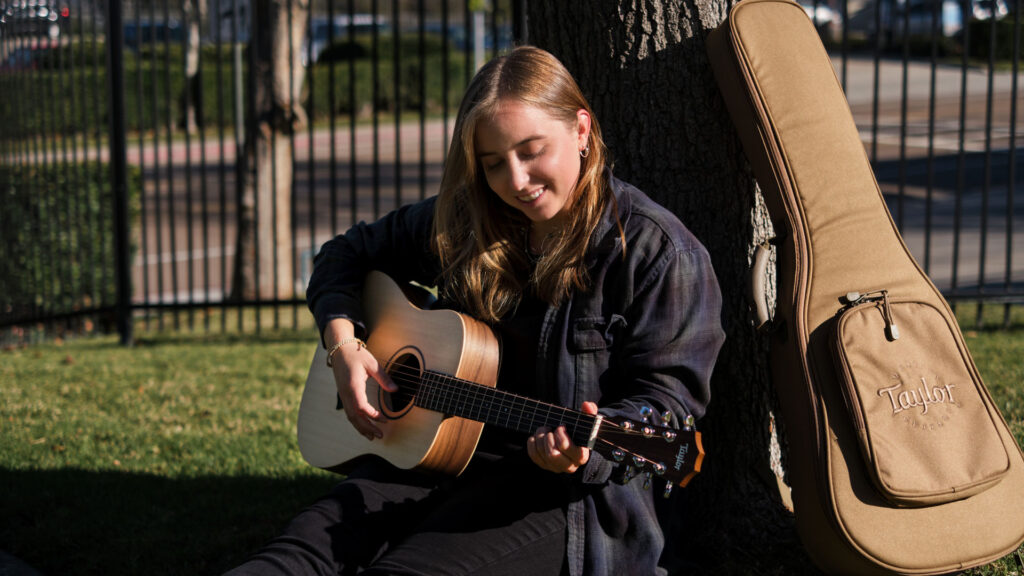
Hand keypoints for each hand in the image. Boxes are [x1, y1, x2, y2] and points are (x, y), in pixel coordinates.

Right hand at [324, 319, 396, 440]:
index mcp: (353, 386)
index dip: (372, 416)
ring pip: (350, 417)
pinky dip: (356, 422)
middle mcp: (346, 393)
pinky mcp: (343, 396)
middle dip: (367, 428)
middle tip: (380, 436)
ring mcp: (343, 395)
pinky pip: (349, 412)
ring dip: (361, 428)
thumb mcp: (372, 364)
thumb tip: (396, 389)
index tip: (384, 419)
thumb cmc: (356, 356)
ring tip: (372, 437)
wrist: (339, 351)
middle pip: (354, 416)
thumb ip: (384, 377)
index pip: (361, 406)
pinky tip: (364, 427)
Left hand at [527, 401, 598, 473]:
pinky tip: (537, 437)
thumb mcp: (586, 422)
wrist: (572, 441)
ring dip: (539, 437)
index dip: (560, 434)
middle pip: (552, 454)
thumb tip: (587, 405)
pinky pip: (533, 455)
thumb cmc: (579, 431)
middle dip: (547, 437)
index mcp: (580, 456)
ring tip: (543, 429)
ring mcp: (555, 467)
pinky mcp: (544, 465)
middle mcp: (568, 466)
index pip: (565, 446)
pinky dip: (532, 443)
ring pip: (541, 452)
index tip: (561, 426)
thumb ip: (590, 413)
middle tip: (548, 427)